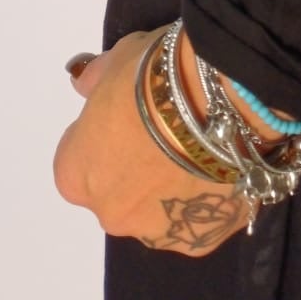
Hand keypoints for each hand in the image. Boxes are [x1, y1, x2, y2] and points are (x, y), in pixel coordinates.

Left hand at [52, 25, 281, 255]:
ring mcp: (157, 231)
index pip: (79, 162)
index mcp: (76, 175)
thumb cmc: (155, 78)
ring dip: (172, 189)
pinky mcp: (201, 240)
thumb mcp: (118, 60)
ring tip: (203, 150)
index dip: (105, 137)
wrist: (221, 102)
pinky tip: (224, 167)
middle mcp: (110, 213)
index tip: (130, 116)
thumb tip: (84, 83)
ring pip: (159, 212)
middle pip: (118, 194)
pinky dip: (206, 200)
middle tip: (169, 133)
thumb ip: (96, 80)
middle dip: (137, 170)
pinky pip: (199, 220)